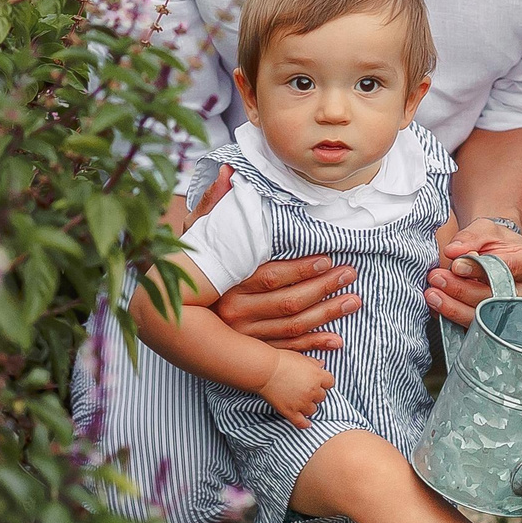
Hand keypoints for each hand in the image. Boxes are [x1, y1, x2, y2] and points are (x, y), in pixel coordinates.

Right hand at [189, 167, 359, 352]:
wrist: (168, 310)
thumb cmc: (190, 263)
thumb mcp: (195, 233)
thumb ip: (213, 204)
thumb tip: (228, 171)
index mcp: (227, 282)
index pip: (272, 276)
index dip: (302, 269)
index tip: (328, 259)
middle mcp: (234, 312)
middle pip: (287, 302)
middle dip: (323, 288)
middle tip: (350, 274)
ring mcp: (243, 336)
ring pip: (292, 328)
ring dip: (326, 314)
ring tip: (353, 300)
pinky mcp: (250, 351)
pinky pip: (286, 352)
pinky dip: (313, 347)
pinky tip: (336, 340)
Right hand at [260, 351, 333, 430]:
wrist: (265, 370)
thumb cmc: (281, 361)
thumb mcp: (301, 357)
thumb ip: (313, 363)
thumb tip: (322, 364)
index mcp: (317, 376)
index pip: (330, 383)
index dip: (324, 382)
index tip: (318, 382)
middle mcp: (312, 390)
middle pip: (322, 397)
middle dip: (315, 394)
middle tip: (306, 390)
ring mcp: (302, 403)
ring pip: (313, 410)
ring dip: (308, 406)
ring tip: (301, 402)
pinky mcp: (290, 412)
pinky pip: (301, 422)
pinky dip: (304, 424)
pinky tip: (306, 423)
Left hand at [427, 222, 521, 327]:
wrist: (500, 256)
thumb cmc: (497, 242)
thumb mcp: (485, 229)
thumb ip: (470, 237)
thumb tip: (453, 252)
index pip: (509, 268)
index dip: (480, 269)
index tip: (456, 265)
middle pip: (496, 297)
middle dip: (462, 289)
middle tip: (437, 278)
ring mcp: (520, 315)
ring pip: (486, 317)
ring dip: (455, 308)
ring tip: (433, 294)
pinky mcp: (503, 328)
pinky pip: (478, 328)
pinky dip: (456, 318)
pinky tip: (440, 307)